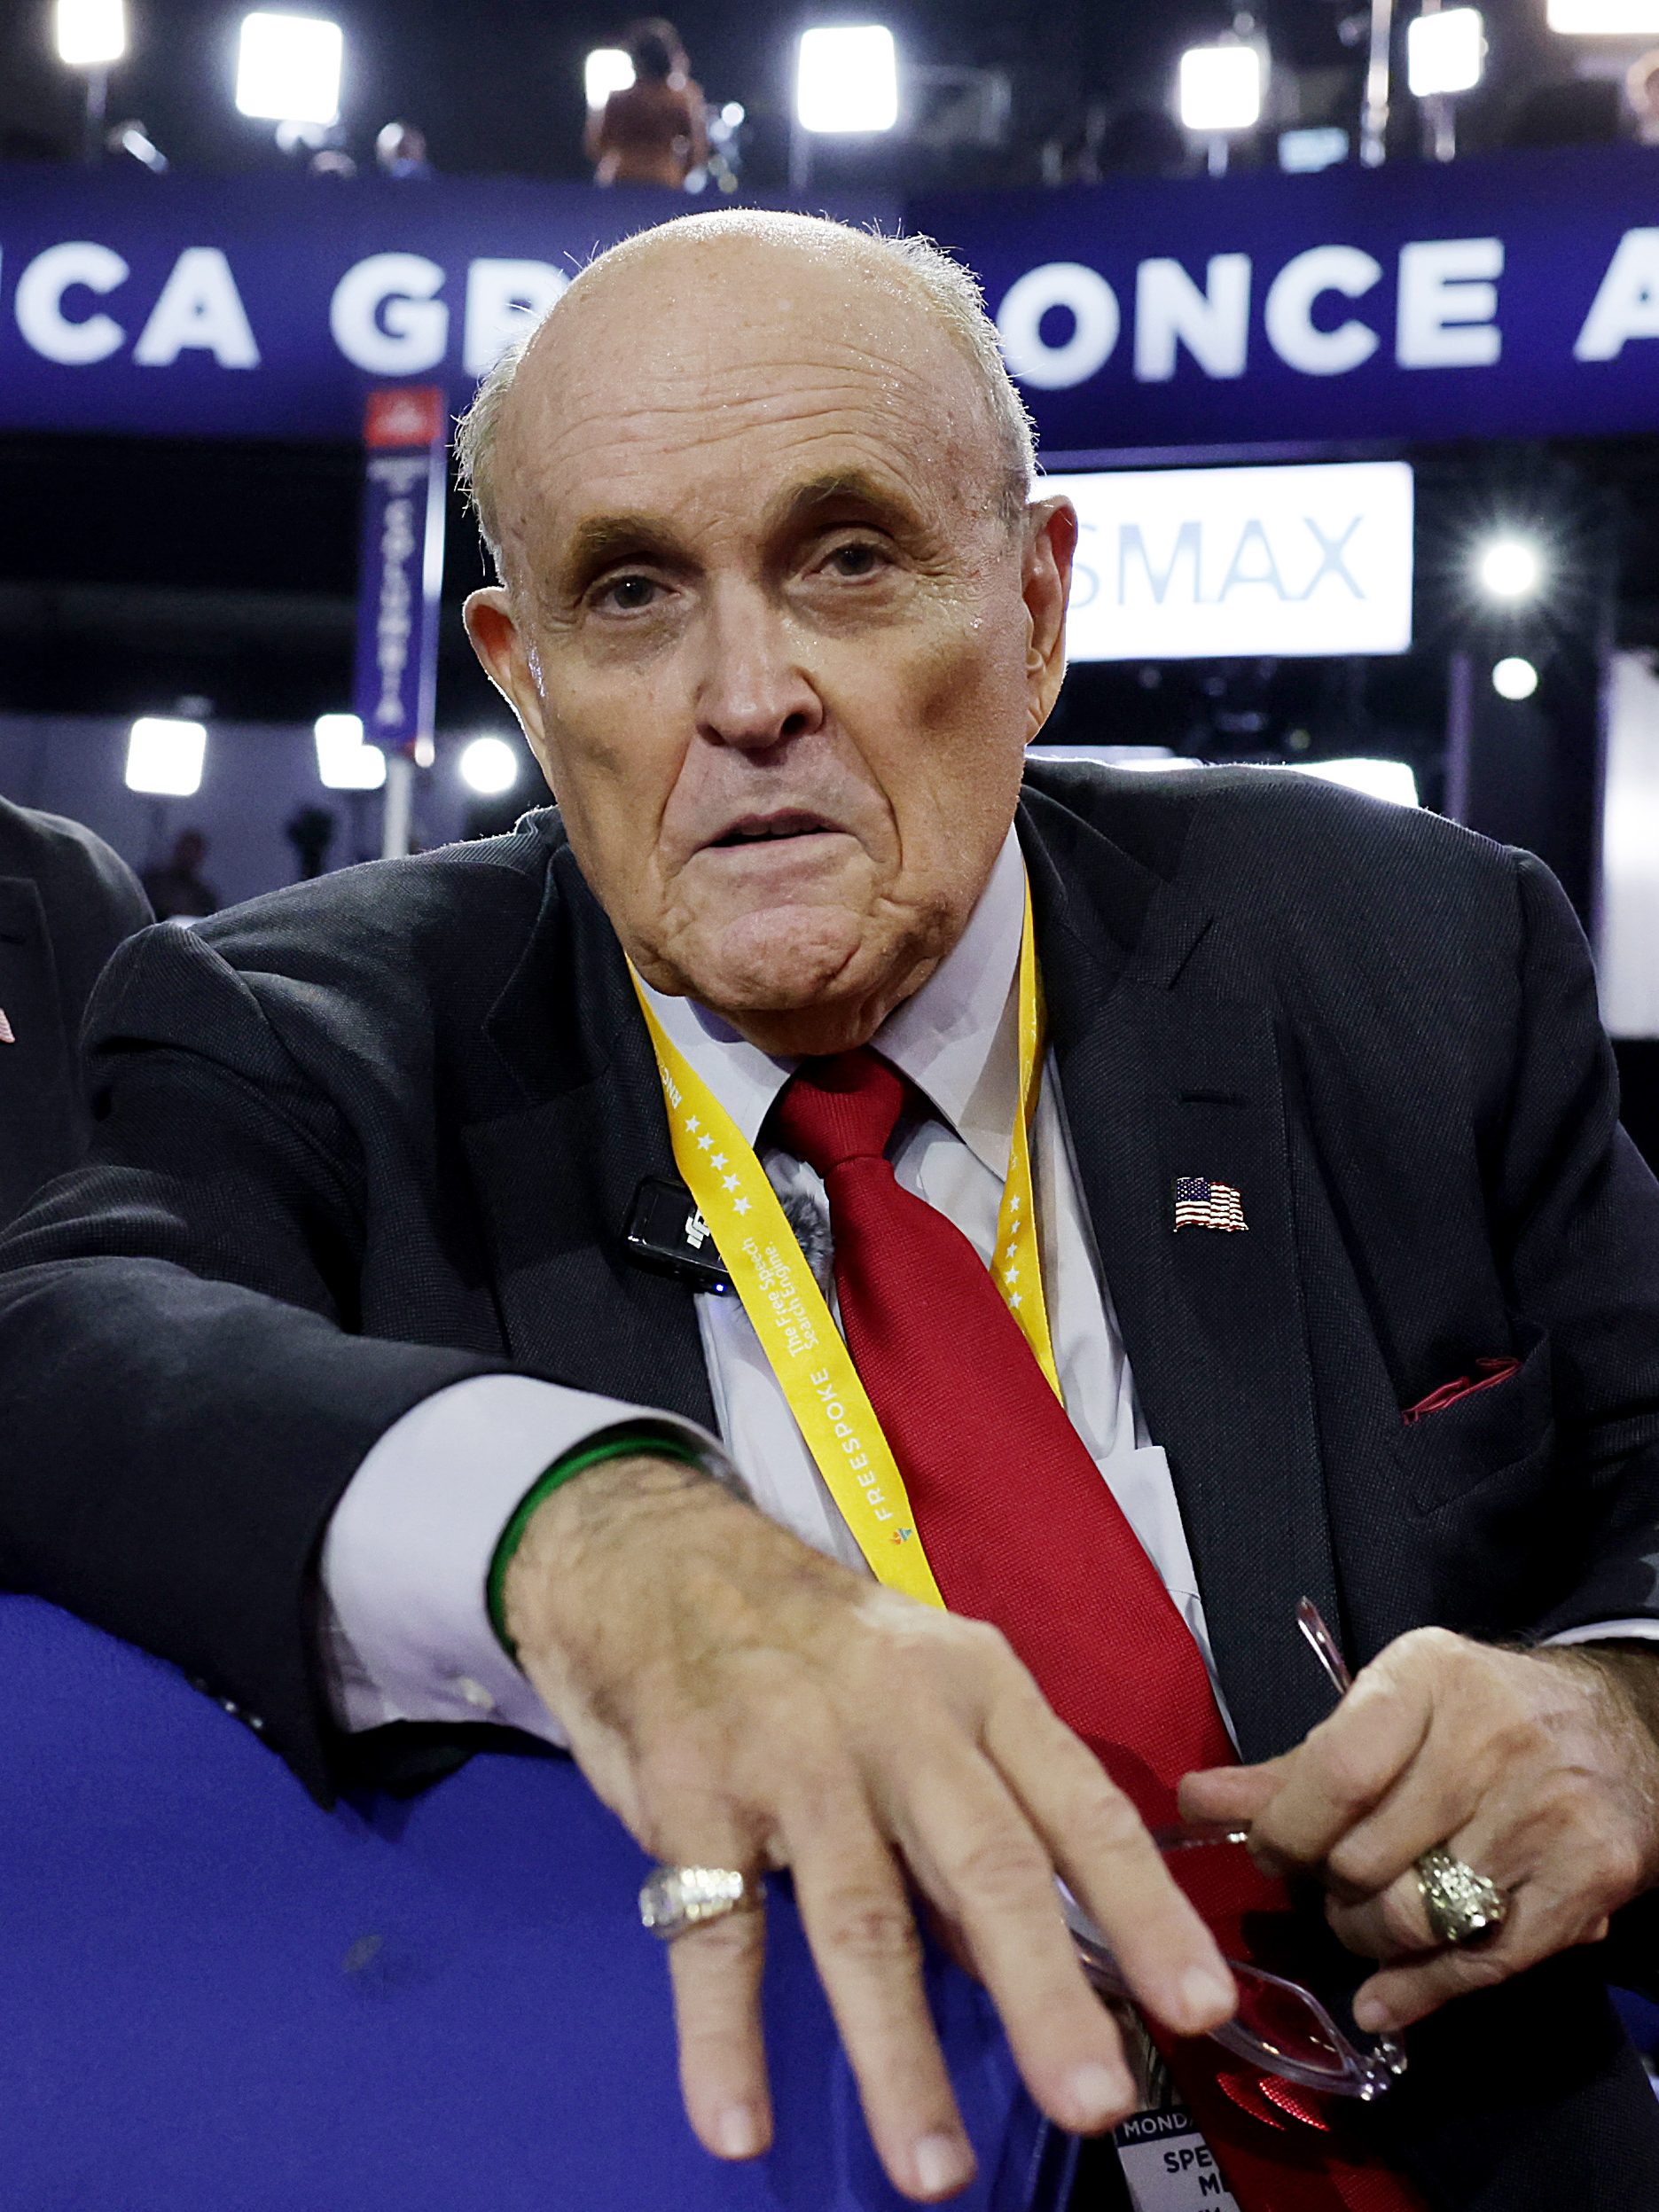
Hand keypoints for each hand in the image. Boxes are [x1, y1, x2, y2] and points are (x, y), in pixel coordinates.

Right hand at [504, 1454, 1235, 2202]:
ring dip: (897, 2053)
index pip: (1081, 1808)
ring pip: (860, 1916)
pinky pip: (714, 1933)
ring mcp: (791, 1754)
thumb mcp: (928, 1689)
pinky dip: (725, 2039)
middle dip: (1045, 1991)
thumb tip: (1049, 1954)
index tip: (1201, 2008)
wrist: (662, 1560)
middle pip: (986, 1863)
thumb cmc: (820, 1645)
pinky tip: (739, 2126)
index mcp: (977, 1689)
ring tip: (934, 2169)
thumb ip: (984, 1811)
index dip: (1145, 1910)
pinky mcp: (692, 1794)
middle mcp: (896, 1717)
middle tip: (1096, 2102)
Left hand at [1179, 1628, 1658, 2035]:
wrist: (1618, 1731)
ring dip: (1369, 1937)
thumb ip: (1294, 1767)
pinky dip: (1418, 1994)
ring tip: (1366, 1918)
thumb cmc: (1476, 1720)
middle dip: (1327, 1887)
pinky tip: (1384, 1997)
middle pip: (1365, 1857)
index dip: (1284, 1831)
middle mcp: (1491, 1738)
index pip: (1335, 1773)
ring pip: (1416, 1918)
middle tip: (1328, 1884)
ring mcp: (1546, 1812)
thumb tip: (1195, 1802)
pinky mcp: (1591, 1879)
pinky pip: (1482, 1964)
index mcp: (1425, 1678)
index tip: (1268, 1849)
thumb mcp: (1388, 1713)